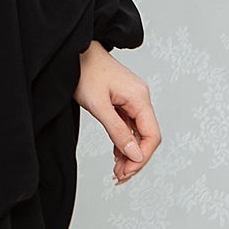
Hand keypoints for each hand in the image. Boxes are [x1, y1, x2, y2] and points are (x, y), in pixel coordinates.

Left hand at [75, 43, 160, 183]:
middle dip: (135, 159)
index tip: (127, 172)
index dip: (142, 157)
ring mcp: (132, 99)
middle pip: (147, 136)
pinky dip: (123, 142)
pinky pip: (129, 126)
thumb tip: (135, 154)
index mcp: (139, 97)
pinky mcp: (123, 101)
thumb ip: (117, 131)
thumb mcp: (98, 106)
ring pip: (137, 133)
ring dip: (129, 153)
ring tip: (116, 171)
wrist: (75, 52)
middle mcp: (140, 98)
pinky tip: (116, 155)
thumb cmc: (84, 71)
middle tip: (119, 177)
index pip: (152, 135)